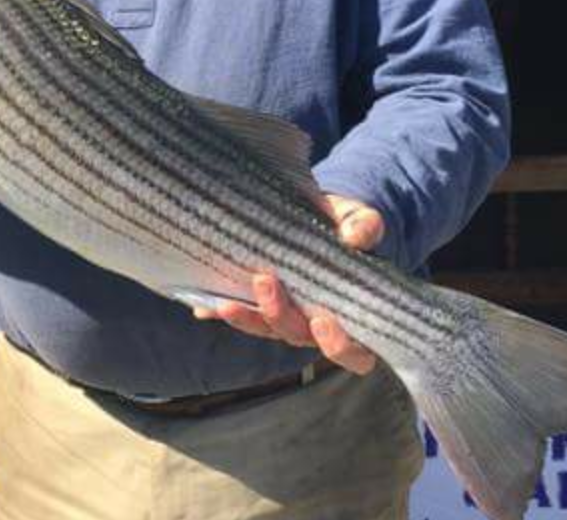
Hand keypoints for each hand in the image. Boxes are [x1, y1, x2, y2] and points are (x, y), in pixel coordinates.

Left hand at [191, 194, 382, 374]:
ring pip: (264, 328)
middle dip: (279, 316)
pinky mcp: (254, 303)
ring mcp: (283, 316)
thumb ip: (363, 226)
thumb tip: (356, 237)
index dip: (339, 344)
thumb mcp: (356, 221)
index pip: (352, 351)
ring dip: (246, 317)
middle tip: (265, 283)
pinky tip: (202, 305)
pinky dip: (218, 309)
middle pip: (297, 336)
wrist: (316, 216)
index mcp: (352, 318)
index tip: (323, 321)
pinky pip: (236, 312)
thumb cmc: (344, 226)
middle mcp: (314, 325)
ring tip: (227, 301)